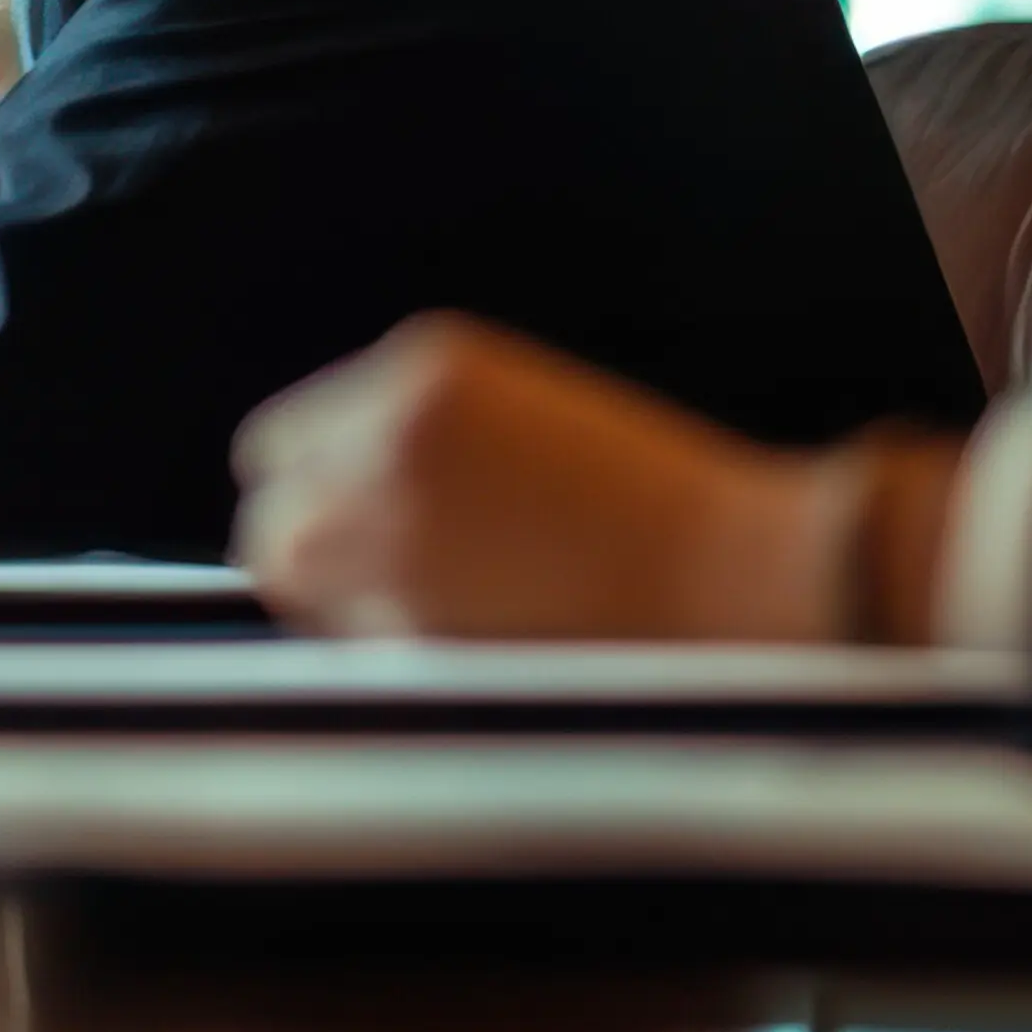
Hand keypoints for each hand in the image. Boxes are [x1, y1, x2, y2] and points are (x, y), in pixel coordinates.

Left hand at [228, 312, 861, 641]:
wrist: (758, 582)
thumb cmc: (671, 515)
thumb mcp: (529, 424)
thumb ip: (421, 444)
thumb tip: (334, 502)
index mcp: (420, 374)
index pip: (284, 443)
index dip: (322, 495)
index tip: (361, 531)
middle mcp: (381, 446)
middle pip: (273, 518)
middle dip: (318, 555)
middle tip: (396, 589)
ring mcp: (385, 538)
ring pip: (293, 584)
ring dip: (341, 607)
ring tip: (446, 619)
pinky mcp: (410, 625)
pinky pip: (352, 650)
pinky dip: (393, 657)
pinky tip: (479, 649)